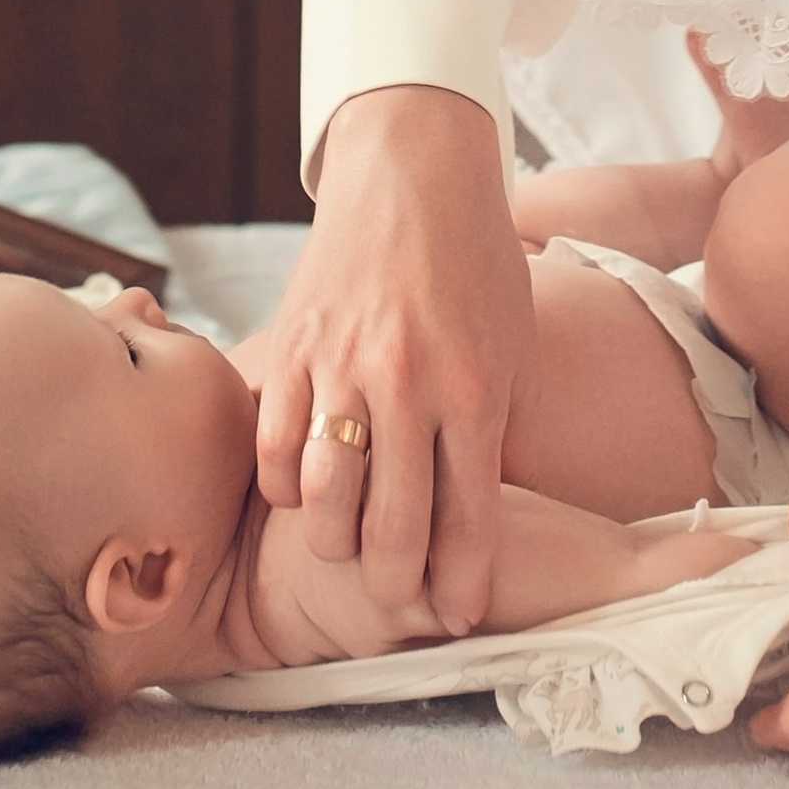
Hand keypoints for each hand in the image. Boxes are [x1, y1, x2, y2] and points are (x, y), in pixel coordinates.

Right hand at [257, 84, 534, 636]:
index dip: (460, 582)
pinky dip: (286, 485)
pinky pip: (277, 446)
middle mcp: (409, 384)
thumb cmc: (476, 263)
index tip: (454, 617)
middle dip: (398, 584)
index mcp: (475, 388)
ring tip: (347, 554)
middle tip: (397, 604)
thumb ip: (494, 428)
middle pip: (394, 524)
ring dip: (335, 544)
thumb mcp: (512, 346)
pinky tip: (303, 493)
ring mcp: (344, 365)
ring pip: (326, 498)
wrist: (415, 171)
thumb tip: (477, 521)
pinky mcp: (294, 345)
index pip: (469, 517)